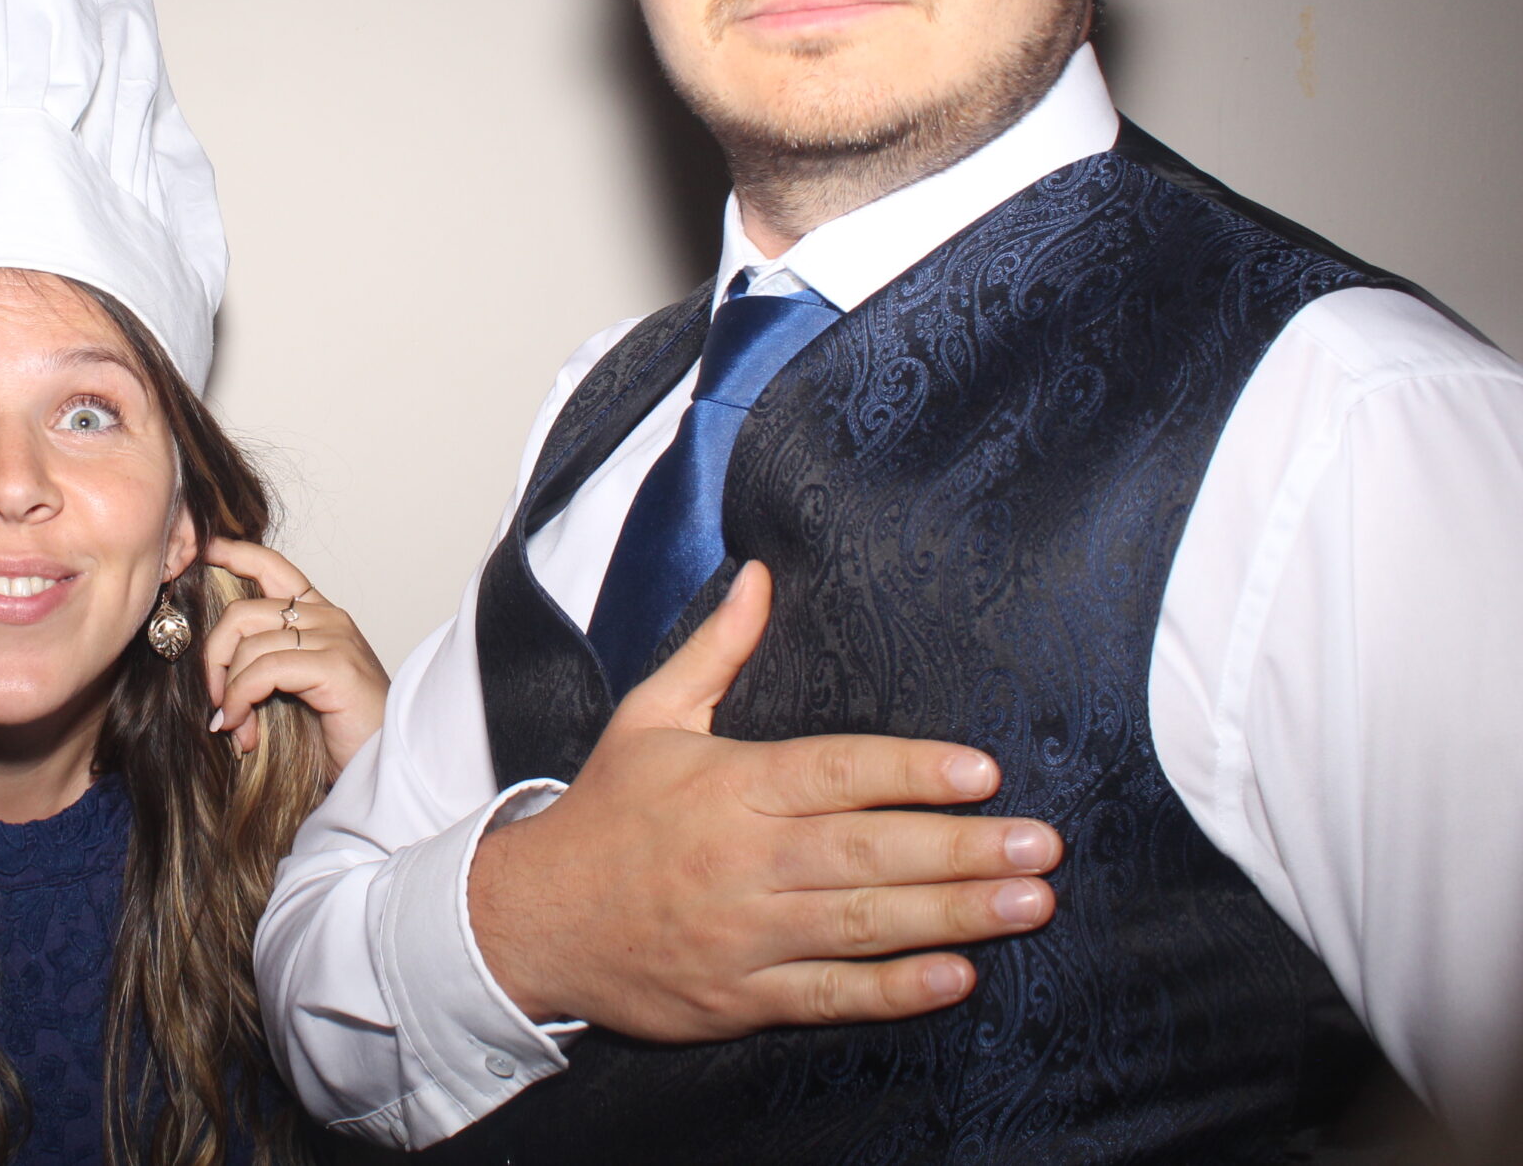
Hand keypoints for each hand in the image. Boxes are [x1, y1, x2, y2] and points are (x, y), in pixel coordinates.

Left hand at [200, 539, 388, 776]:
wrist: (387, 765)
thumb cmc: (343, 733)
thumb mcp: (297, 689)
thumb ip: (266, 666)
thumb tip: (214, 672)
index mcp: (321, 617)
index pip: (274, 568)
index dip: (236, 554)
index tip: (206, 549)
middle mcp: (329, 618)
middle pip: (244, 612)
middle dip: (214, 656)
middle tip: (213, 700)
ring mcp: (334, 638)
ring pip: (249, 644)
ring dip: (229, 692)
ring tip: (233, 726)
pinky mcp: (334, 664)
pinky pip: (265, 669)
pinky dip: (241, 697)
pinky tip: (240, 726)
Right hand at [468, 561, 1062, 1038]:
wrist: (531, 920)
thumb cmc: (604, 814)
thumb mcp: (649, 717)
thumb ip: (716, 650)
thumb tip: (759, 576)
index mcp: (727, 785)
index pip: (833, 772)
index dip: (909, 771)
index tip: (982, 770)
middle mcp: (741, 858)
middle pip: (864, 851)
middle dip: (960, 848)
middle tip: (1042, 845)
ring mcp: (742, 932)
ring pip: (860, 924)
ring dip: (951, 915)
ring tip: (1028, 903)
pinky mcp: (739, 996)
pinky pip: (828, 995)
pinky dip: (892, 990)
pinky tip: (955, 977)